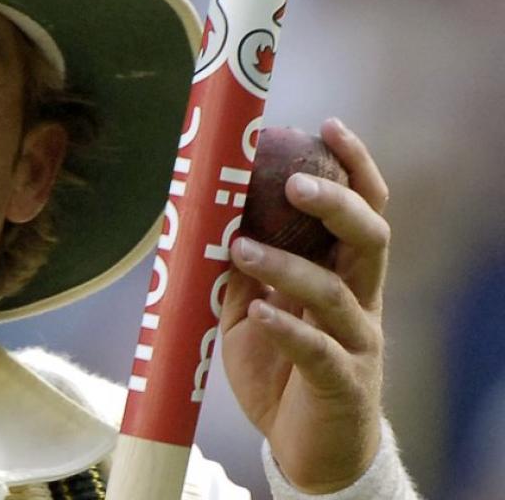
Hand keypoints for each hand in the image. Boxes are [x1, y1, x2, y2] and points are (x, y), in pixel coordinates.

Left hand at [220, 117, 389, 492]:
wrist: (307, 450)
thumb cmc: (280, 369)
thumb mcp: (250, 311)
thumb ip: (240, 270)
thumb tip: (206, 218)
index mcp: (344, 274)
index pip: (362, 209)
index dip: (352, 166)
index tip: (325, 125)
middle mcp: (360, 301)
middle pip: (369, 237)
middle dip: (335, 203)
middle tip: (295, 182)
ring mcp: (356, 344)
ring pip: (338, 292)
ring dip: (287, 265)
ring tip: (241, 249)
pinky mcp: (343, 385)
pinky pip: (320, 352)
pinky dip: (289, 328)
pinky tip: (261, 313)